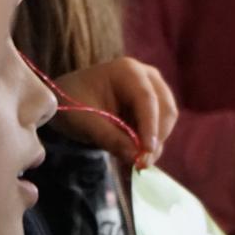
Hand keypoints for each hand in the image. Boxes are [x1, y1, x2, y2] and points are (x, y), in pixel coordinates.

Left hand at [53, 57, 178, 166]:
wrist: (68, 101)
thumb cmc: (73, 105)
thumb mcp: (85, 123)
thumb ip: (110, 138)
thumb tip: (136, 157)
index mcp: (128, 71)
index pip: (147, 99)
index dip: (150, 126)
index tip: (147, 151)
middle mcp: (147, 77)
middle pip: (165, 109)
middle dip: (155, 137)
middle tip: (141, 163)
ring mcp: (154, 90)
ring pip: (166, 120)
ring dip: (154, 142)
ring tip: (135, 161)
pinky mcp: (155, 106)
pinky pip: (161, 127)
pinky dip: (150, 143)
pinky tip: (136, 154)